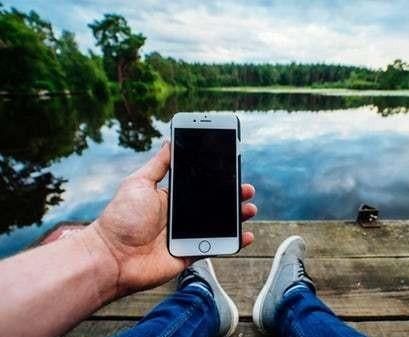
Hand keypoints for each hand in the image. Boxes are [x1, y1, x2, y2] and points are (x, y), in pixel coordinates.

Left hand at [86, 142, 256, 297]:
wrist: (112, 256)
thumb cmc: (122, 217)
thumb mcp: (139, 182)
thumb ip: (159, 164)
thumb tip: (169, 141)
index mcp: (170, 198)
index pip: (199, 185)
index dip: (216, 179)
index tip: (232, 169)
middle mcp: (180, 216)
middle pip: (213, 204)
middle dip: (232, 196)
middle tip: (246, 189)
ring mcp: (186, 236)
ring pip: (219, 224)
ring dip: (237, 217)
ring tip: (249, 208)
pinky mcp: (190, 253)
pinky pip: (216, 247)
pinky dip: (233, 243)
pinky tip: (244, 235)